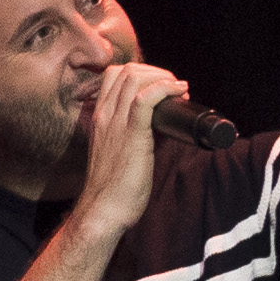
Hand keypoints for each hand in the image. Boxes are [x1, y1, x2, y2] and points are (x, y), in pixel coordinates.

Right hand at [70, 57, 185, 236]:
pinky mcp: (132, 134)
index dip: (141, 73)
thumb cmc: (114, 187)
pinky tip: (179, 91)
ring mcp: (115, 123)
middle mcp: (104, 115)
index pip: (113, 75)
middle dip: (155, 71)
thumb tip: (165, 126)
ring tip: (178, 90)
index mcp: (99, 117)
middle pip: (125, 70)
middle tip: (174, 88)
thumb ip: (138, 134)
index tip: (161, 87)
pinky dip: (165, 87)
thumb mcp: (120, 152)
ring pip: (134, 77)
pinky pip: (145, 98)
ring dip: (162, 76)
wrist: (104, 210)